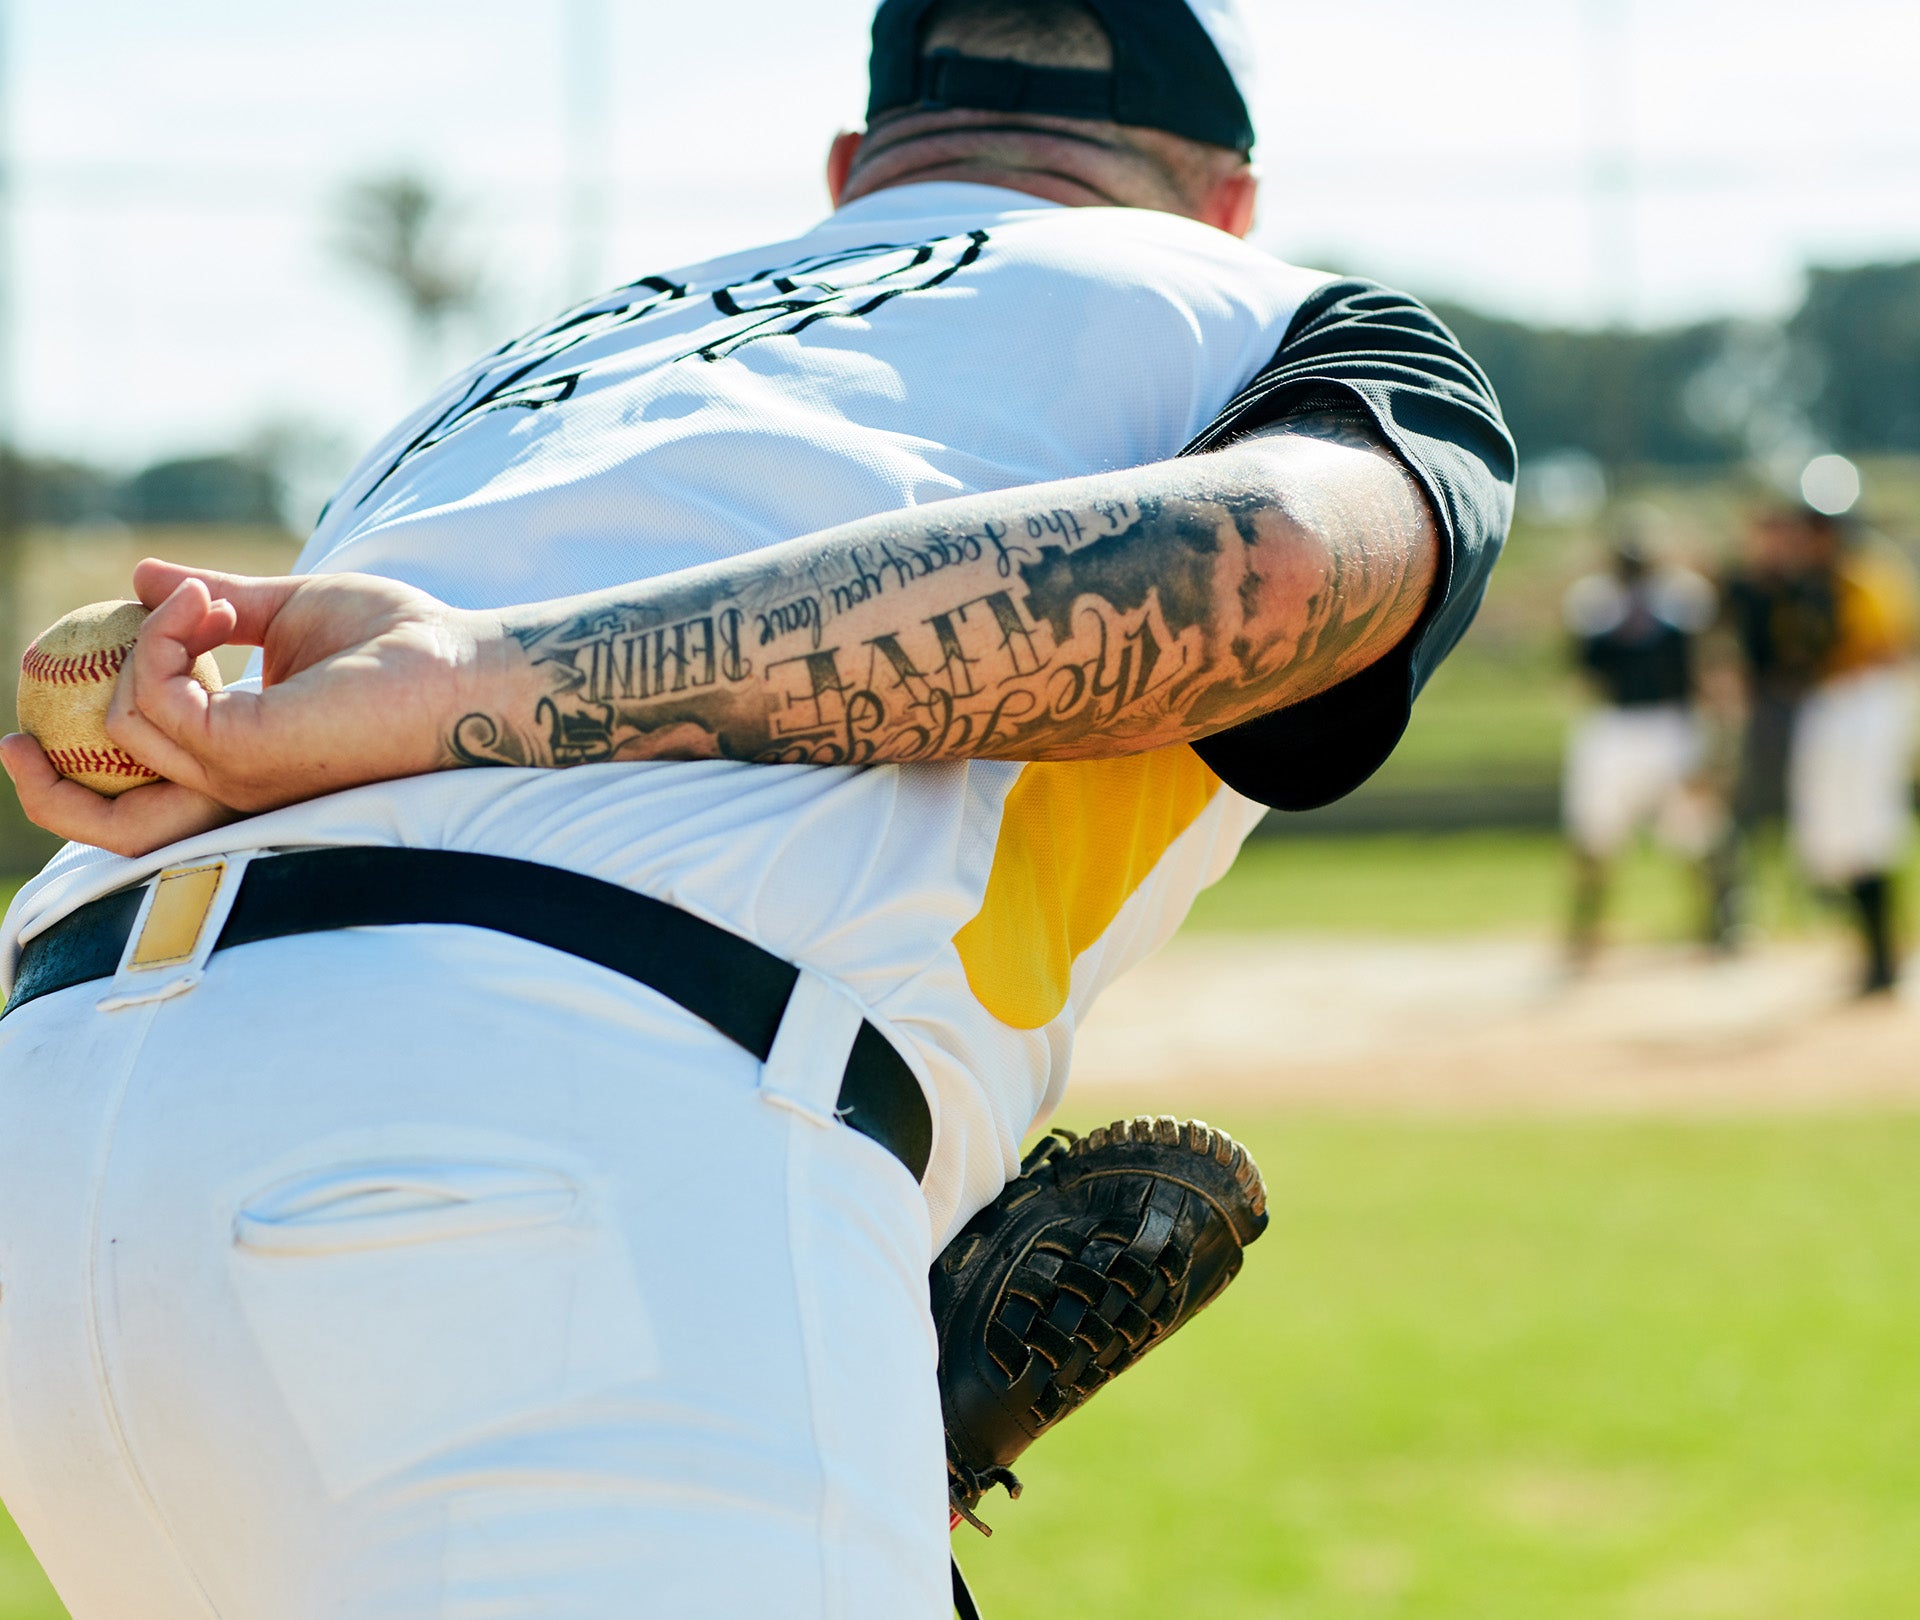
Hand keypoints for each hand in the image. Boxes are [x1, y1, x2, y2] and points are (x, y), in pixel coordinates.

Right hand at [2, 559, 498, 856]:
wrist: (465, 662)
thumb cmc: (403, 642)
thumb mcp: (286, 608)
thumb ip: (211, 603)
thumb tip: (138, 577)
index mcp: (243, 763)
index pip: (144, 800)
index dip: (84, 769)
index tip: (49, 711)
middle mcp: (236, 785)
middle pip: (114, 830)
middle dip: (49, 790)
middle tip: (12, 735)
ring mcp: (240, 777)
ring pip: (122, 736)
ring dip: (141, 646)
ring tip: (207, 598)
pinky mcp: (246, 754)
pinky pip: (154, 699)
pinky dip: (163, 639)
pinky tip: (213, 603)